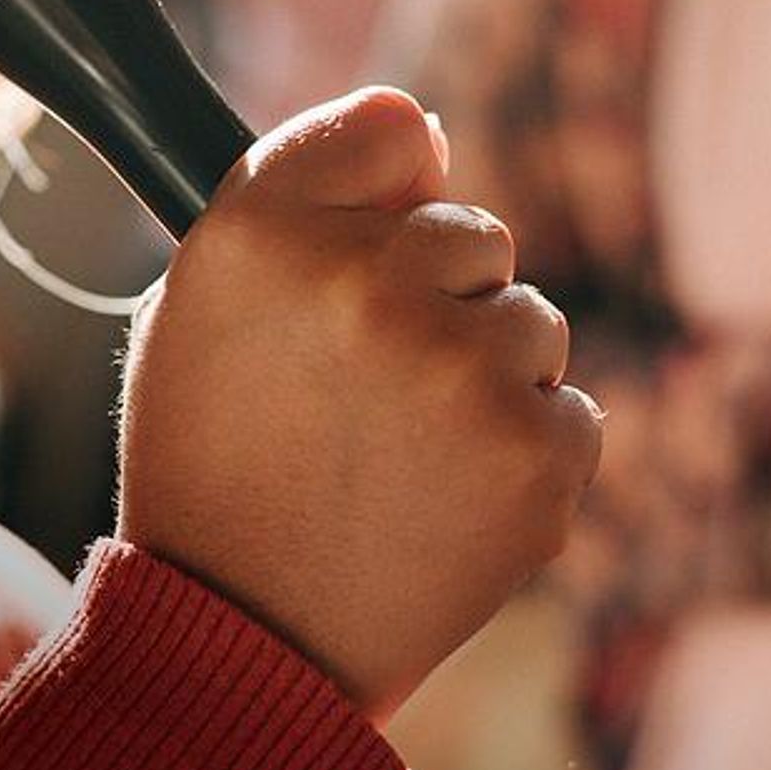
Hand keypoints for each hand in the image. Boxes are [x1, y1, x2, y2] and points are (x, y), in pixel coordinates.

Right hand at [116, 87, 602, 721]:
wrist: (242, 640)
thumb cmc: (214, 462)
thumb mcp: (205, 305)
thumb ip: (306, 200)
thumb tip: (436, 141)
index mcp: (261, 228)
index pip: (393, 130)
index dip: (383, 196)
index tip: (357, 256)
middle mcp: (364, 279)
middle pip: (473, 230)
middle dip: (436, 298)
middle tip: (360, 393)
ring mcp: (459, 365)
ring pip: (530, 320)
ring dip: (483, 376)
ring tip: (395, 457)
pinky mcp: (534, 451)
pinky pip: (566, 408)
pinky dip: (519, 454)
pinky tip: (440, 502)